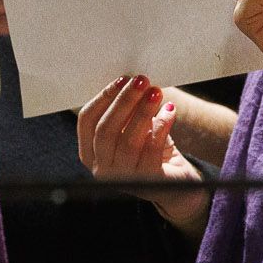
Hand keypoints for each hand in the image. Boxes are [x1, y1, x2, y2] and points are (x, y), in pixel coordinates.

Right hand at [77, 77, 208, 230]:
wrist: (176, 183)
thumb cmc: (150, 150)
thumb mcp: (132, 129)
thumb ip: (126, 110)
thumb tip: (132, 80)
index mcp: (90, 153)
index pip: (86, 121)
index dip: (103, 98)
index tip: (122, 79)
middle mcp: (101, 168)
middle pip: (105, 130)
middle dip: (123, 101)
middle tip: (141, 81)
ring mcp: (123, 179)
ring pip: (128, 140)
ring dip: (143, 111)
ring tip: (156, 92)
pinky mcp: (147, 182)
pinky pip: (152, 149)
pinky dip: (161, 126)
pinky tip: (170, 111)